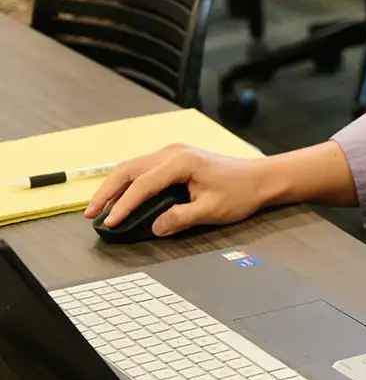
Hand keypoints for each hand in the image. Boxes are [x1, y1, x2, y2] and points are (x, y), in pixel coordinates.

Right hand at [83, 144, 272, 235]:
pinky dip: (127, 181)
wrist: (259, 178)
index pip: (143, 184)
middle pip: (130, 169)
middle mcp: (174, 152)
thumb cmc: (240, 192)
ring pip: (134, 166)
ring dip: (114, 185)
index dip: (123, 205)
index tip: (109, 223)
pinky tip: (120, 196)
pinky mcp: (176, 158)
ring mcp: (174, 152)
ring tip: (98, 207)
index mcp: (182, 162)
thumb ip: (180, 218)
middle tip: (90, 214)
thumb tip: (154, 227)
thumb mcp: (211, 210)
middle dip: (107, 191)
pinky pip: (144, 167)